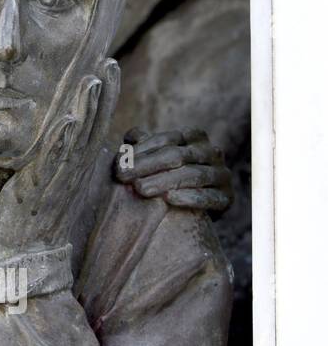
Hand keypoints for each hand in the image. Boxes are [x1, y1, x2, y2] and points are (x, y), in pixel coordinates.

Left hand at [0, 59, 120, 261]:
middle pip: (94, 127)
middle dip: (103, 95)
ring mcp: (57, 179)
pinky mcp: (39, 188)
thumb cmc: (34, 220)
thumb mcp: (49, 183)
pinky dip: (61, 139)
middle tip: (111, 63)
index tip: (109, 68)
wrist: (24, 259)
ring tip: (93, 80)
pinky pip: (53, 160)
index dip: (104, 98)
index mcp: (74, 167)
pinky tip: (66, 118)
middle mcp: (71, 170)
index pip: (95, 126)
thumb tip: (60, 140)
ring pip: (77, 139)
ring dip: (86, 109)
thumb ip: (58, 161)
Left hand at [115, 126, 232, 216]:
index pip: (166, 139)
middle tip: (123, 177)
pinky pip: (210, 196)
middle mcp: (212, 152)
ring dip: (165, 181)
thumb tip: (131, 136)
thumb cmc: (171, 175)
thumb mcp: (158, 157)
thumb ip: (144, 145)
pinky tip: (169, 199)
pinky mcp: (228, 197)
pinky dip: (189, 197)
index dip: (141, 150)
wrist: (198, 209)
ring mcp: (222, 174)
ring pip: (194, 174)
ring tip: (140, 189)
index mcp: (194, 137)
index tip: (118, 164)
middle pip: (178, 155)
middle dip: (147, 165)